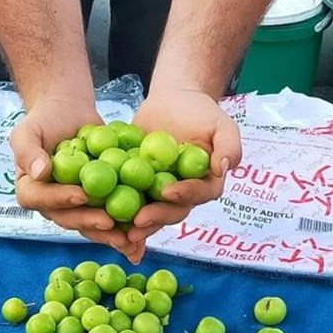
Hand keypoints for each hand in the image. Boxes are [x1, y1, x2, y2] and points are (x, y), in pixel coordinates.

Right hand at [9, 91, 140, 257]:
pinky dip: (126, 228)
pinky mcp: (98, 204)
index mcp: (31, 191)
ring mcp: (76, 208)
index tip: (81, 195)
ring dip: (110, 235)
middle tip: (110, 223)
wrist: (69, 114)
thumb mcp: (28, 131)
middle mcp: (53, 205)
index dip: (61, 199)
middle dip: (90, 222)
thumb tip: (41, 173)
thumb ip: (28, 151)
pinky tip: (141, 239)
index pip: (42, 199)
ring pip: (91, 225)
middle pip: (69, 219)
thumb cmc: (45, 121)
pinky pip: (111, 217)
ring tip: (130, 239)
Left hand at [123, 89, 241, 255]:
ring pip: (149, 213)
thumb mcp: (221, 124)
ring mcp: (159, 193)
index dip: (184, 195)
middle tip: (137, 222)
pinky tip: (103, 221)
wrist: (173, 101)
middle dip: (155, 217)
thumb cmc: (200, 112)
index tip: (167, 192)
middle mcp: (183, 194)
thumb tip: (222, 168)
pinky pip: (128, 201)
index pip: (197, 194)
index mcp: (205, 183)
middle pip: (171, 211)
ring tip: (120, 231)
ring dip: (136, 225)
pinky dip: (117, 213)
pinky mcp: (138, 187)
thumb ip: (229, 146)